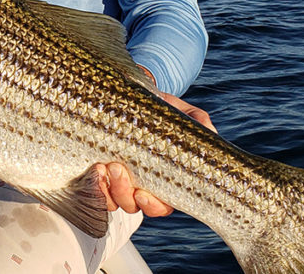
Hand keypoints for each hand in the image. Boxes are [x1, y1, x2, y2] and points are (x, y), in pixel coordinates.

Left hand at [95, 93, 215, 216]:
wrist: (134, 97)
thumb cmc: (163, 110)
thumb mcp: (183, 113)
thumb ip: (198, 123)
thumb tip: (210, 132)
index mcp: (164, 179)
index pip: (162, 204)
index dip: (153, 205)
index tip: (143, 193)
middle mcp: (140, 184)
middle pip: (134, 205)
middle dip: (124, 193)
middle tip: (116, 169)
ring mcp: (119, 179)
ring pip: (113, 200)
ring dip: (107, 188)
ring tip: (102, 167)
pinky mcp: (100, 171)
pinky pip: (95, 189)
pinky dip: (94, 184)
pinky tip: (93, 167)